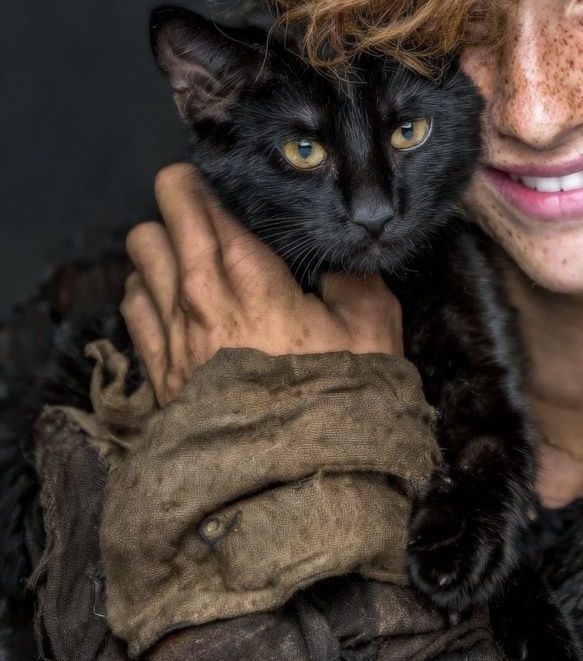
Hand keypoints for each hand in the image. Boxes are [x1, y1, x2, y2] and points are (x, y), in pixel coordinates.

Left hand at [122, 162, 402, 405]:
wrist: (292, 484)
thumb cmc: (334, 401)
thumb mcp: (372, 328)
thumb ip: (355, 279)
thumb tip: (338, 261)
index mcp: (250, 277)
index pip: (206, 204)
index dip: (210, 181)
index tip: (227, 177)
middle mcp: (200, 297)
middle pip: (163, 218)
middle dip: (179, 193)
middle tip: (203, 190)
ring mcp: (174, 334)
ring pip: (141, 254)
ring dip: (161, 241)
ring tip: (190, 245)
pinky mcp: (160, 370)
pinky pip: (132, 304)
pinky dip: (146, 286)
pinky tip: (170, 293)